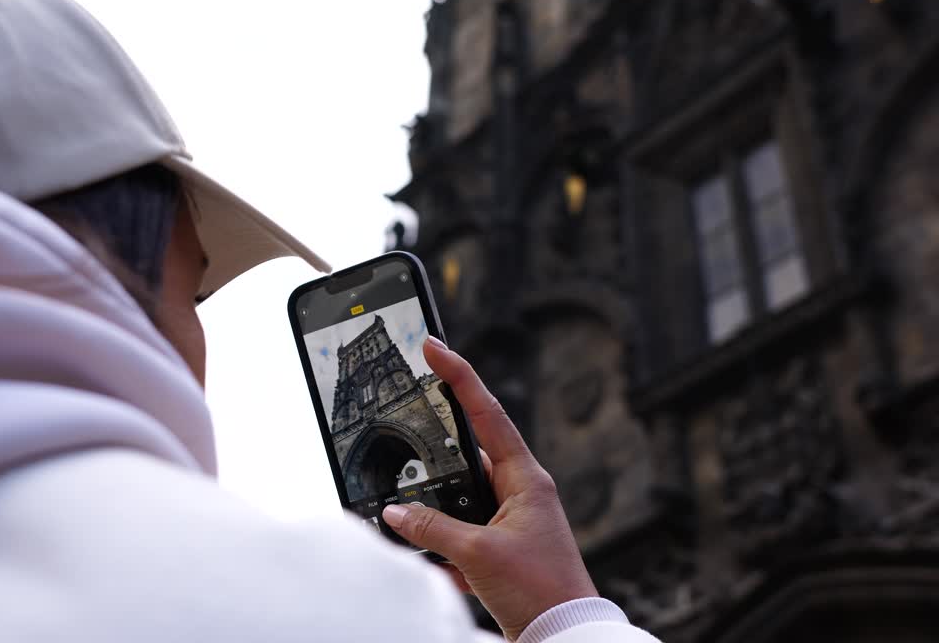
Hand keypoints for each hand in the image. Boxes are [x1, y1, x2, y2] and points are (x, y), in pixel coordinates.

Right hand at [382, 336, 596, 640]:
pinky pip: (460, 535)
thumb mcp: (477, 553)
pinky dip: (441, 547)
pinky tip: (430, 561)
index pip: (486, 413)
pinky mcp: (501, 550)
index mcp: (525, 478)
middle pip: (468, 454)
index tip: (433, 345)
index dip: (458, 375)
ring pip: (459, 498)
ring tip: (412, 518)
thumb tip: (395, 512)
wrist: (565, 635)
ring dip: (436, 510)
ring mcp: (511, 521)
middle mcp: (520, 492)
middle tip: (407, 430)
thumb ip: (431, 528)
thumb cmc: (540, 590)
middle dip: (435, 453)